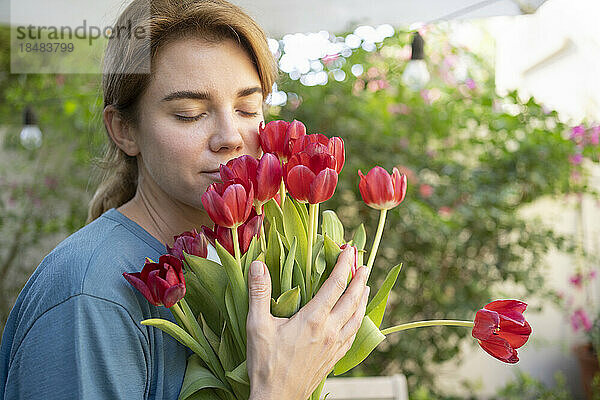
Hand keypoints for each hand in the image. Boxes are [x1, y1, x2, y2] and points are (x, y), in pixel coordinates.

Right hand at [246, 247, 369, 399]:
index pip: (336, 284)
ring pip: (357, 317)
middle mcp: (329, 330)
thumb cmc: (266, 364)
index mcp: (314, 319)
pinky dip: (359, 321)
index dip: (345, 265)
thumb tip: (258, 265)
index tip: (349, 250)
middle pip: (353, 299)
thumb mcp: (257, 325)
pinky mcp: (334, 358)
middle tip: (364, 263)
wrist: (277, 399)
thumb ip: (259, 293)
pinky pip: (353, 335)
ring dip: (363, 299)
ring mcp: (334, 346)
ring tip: (366, 286)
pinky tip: (357, 319)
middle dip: (360, 278)